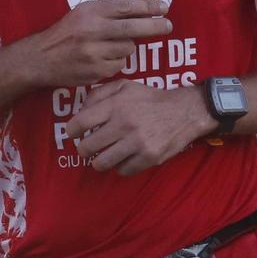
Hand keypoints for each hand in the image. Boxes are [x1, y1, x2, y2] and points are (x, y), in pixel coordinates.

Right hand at [29, 0, 171, 85]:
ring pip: (127, 48)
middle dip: (154, 26)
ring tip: (109, 46)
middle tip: (168, 26)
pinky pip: (120, 65)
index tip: (163, 7)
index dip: (148, 7)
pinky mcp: (95, 70)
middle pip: (132, 28)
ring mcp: (94, 52)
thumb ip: (108, 12)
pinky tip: (102, 59)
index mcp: (90, 11)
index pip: (125, 6)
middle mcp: (92, 30)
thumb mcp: (82, 13)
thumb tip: (143, 11)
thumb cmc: (66, 33)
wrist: (41, 58)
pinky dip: (116, 62)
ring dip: (126, 47)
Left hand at [70, 80, 210, 176]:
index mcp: (116, 105)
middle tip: (89, 147)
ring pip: (101, 164)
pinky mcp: (149, 158)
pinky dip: (120, 166)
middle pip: (87, 148)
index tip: (75, 133)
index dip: (72, 131)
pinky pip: (122, 170)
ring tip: (105, 155)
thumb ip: (99, 94)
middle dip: (84, 149)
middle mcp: (124, 124)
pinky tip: (125, 157)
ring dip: (99, 161)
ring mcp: (137, 143)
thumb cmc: (149, 99)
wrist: (184, 111)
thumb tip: (80, 111)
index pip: (79, 123)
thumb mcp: (124, 86)